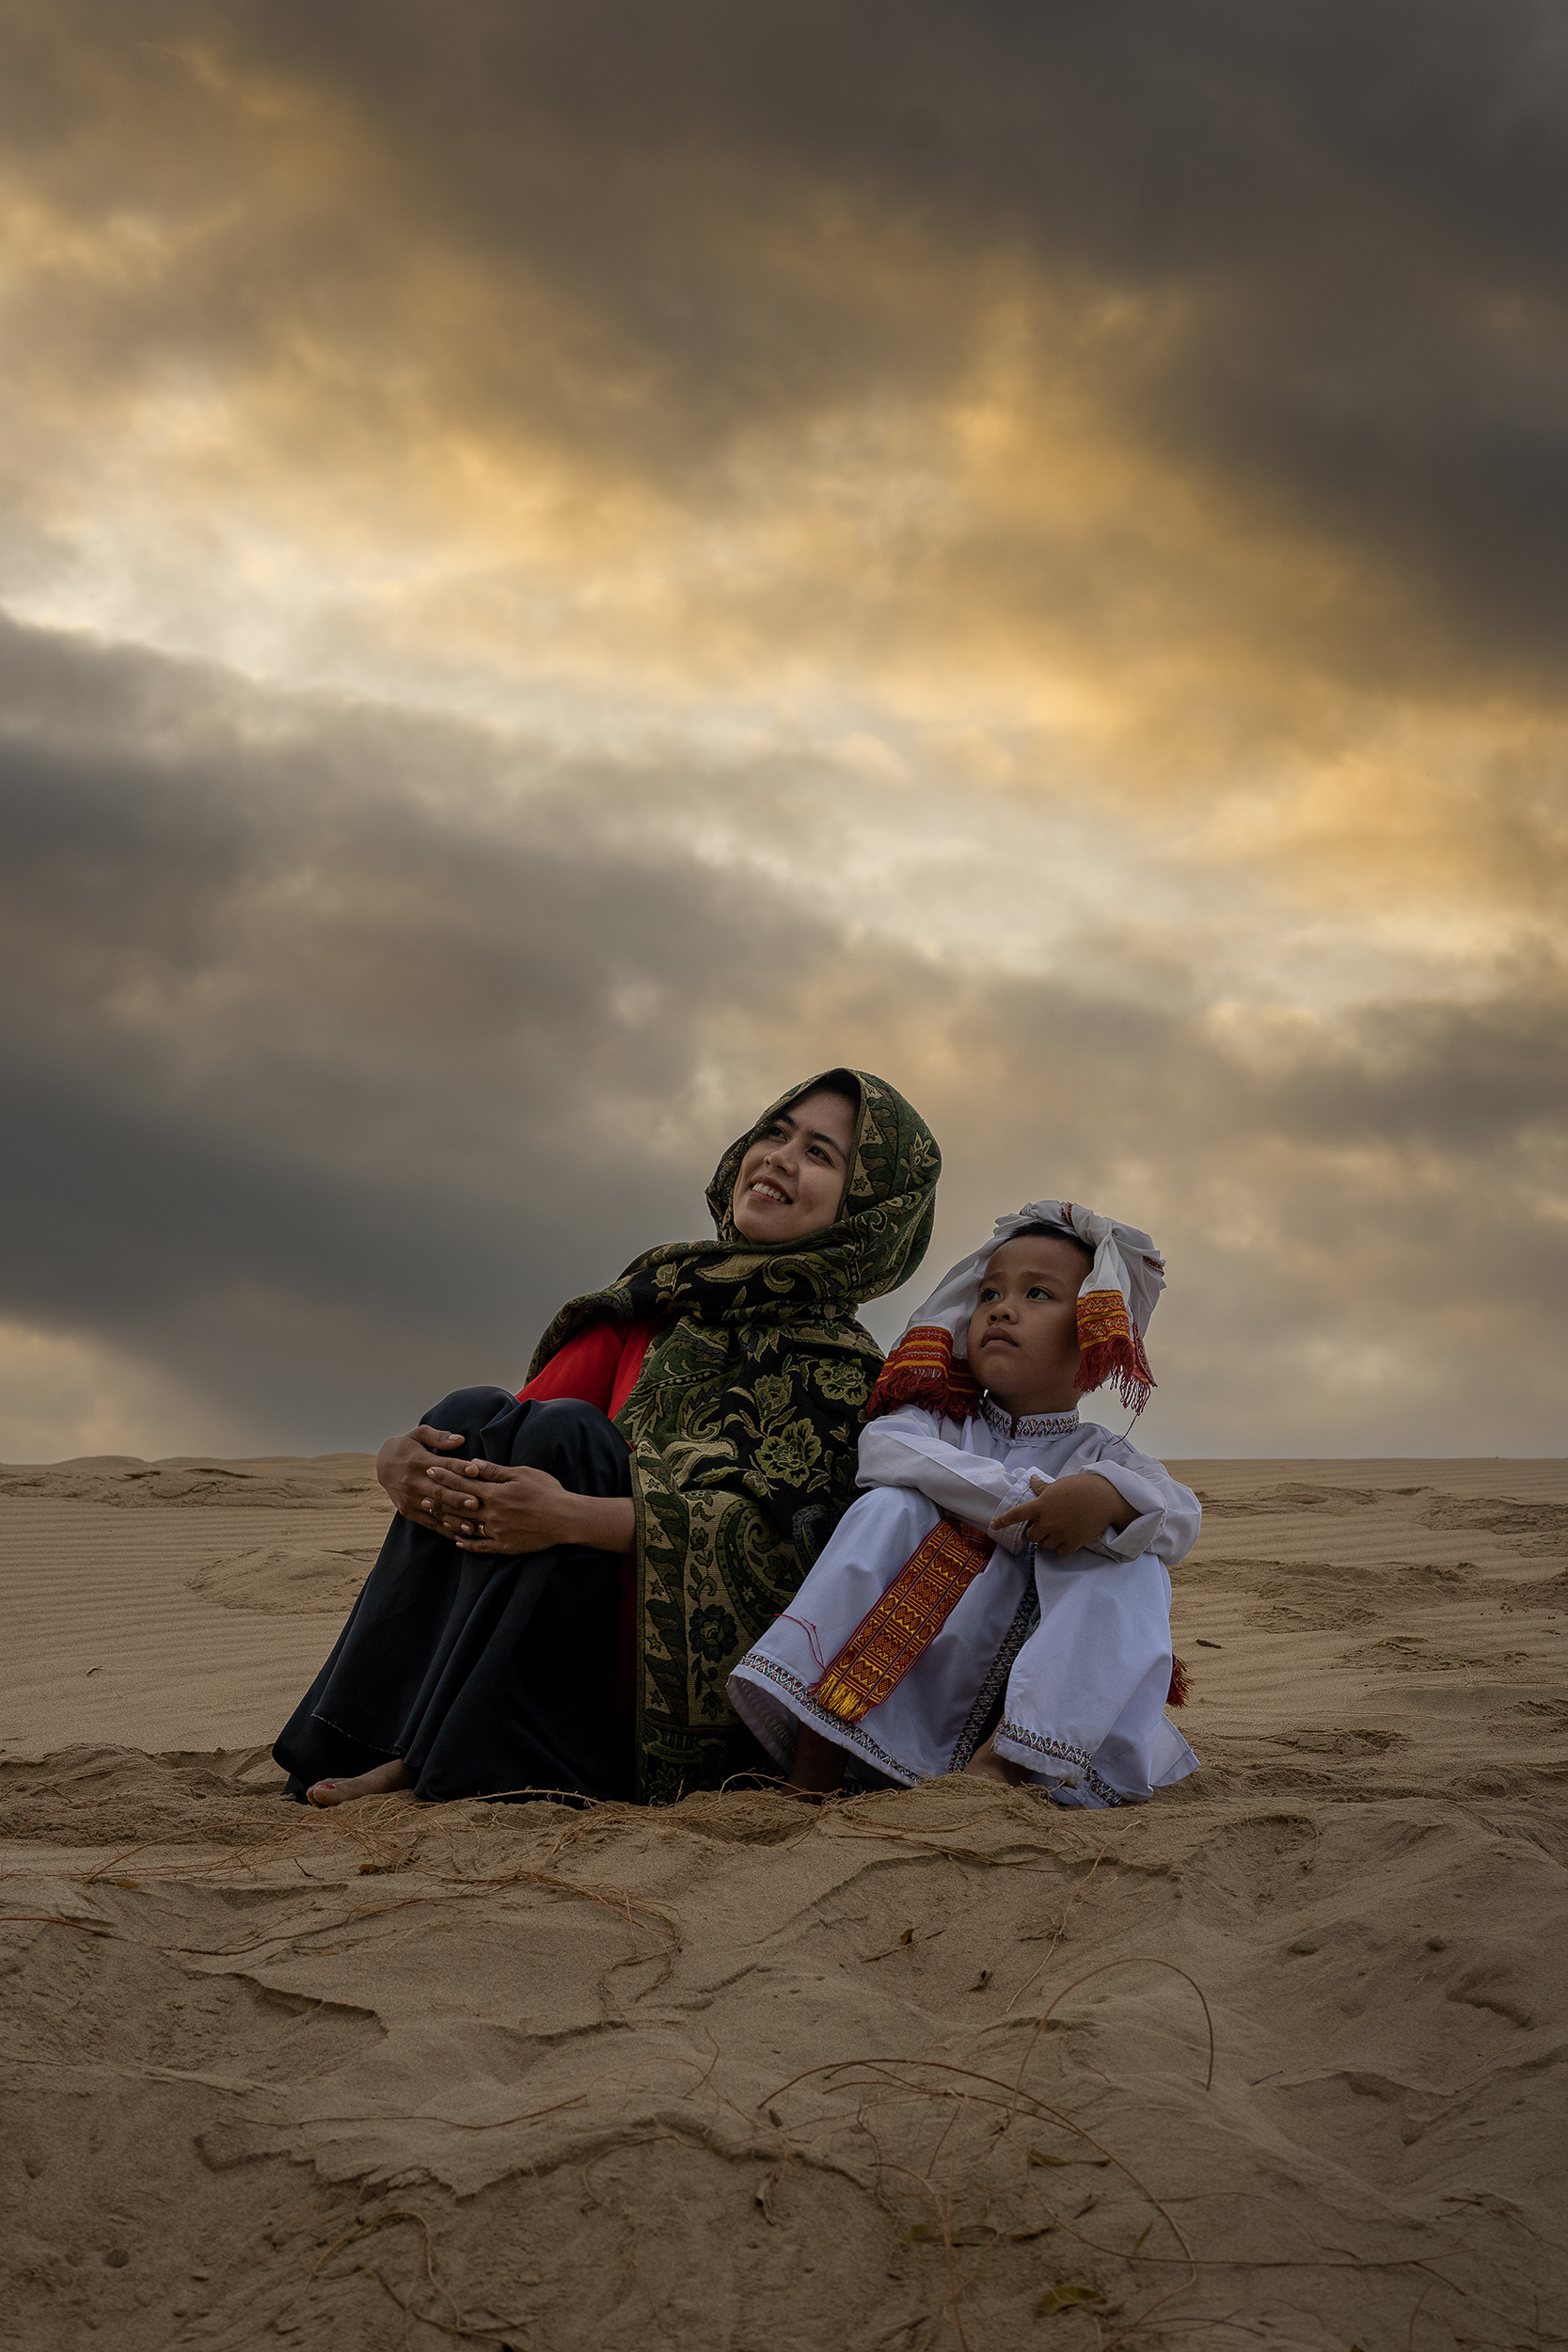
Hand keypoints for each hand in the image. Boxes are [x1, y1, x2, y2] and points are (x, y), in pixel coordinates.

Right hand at [377, 1424, 468, 1528]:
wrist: (382, 1465)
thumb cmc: (407, 1447)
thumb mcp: (419, 1434)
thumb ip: (439, 1437)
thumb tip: (460, 1440)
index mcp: (418, 1461)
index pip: (442, 1466)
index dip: (459, 1468)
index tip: (475, 1471)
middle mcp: (413, 1482)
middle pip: (439, 1491)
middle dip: (458, 1498)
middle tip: (477, 1503)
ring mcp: (410, 1499)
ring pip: (435, 1510)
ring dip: (454, 1519)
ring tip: (472, 1527)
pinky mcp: (408, 1511)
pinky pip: (428, 1522)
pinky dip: (444, 1530)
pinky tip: (460, 1537)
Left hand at [422, 1458, 635, 1557]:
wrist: (566, 1519)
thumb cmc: (547, 1492)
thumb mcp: (522, 1473)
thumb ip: (495, 1470)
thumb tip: (473, 1463)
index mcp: (495, 1494)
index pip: (463, 1483)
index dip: (445, 1476)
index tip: (430, 1470)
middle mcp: (492, 1514)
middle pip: (459, 1506)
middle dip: (439, 1499)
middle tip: (422, 1494)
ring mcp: (497, 1532)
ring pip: (465, 1527)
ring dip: (448, 1521)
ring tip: (434, 1516)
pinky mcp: (504, 1546)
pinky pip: (480, 1547)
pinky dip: (467, 1544)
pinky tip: (456, 1540)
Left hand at [991, 1471, 1133, 1556]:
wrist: (1105, 1497)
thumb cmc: (1081, 1487)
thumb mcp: (1059, 1485)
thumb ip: (1042, 1488)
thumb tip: (1031, 1479)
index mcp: (1042, 1504)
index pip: (1017, 1514)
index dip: (1004, 1520)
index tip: (993, 1525)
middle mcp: (1048, 1520)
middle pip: (1031, 1536)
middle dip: (1036, 1532)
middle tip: (1046, 1525)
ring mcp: (1060, 1533)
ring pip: (1044, 1545)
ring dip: (1048, 1540)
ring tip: (1060, 1530)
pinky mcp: (1073, 1542)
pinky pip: (1059, 1552)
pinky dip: (1061, 1548)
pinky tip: (1068, 1538)